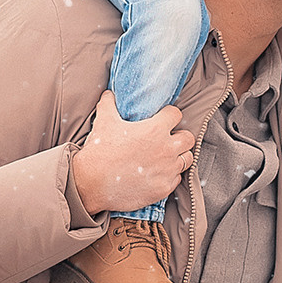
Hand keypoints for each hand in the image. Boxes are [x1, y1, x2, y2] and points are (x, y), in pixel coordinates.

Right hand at [70, 91, 196, 216]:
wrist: (93, 183)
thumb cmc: (100, 151)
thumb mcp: (104, 121)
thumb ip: (109, 104)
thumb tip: (110, 94)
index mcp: (156, 129)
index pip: (176, 114)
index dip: (169, 115)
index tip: (162, 119)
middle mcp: (166, 149)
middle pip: (189, 138)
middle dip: (180, 137)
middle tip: (167, 140)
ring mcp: (167, 170)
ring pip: (187, 159)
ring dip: (178, 156)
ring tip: (165, 157)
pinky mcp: (163, 188)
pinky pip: (176, 179)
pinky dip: (170, 175)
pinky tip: (158, 174)